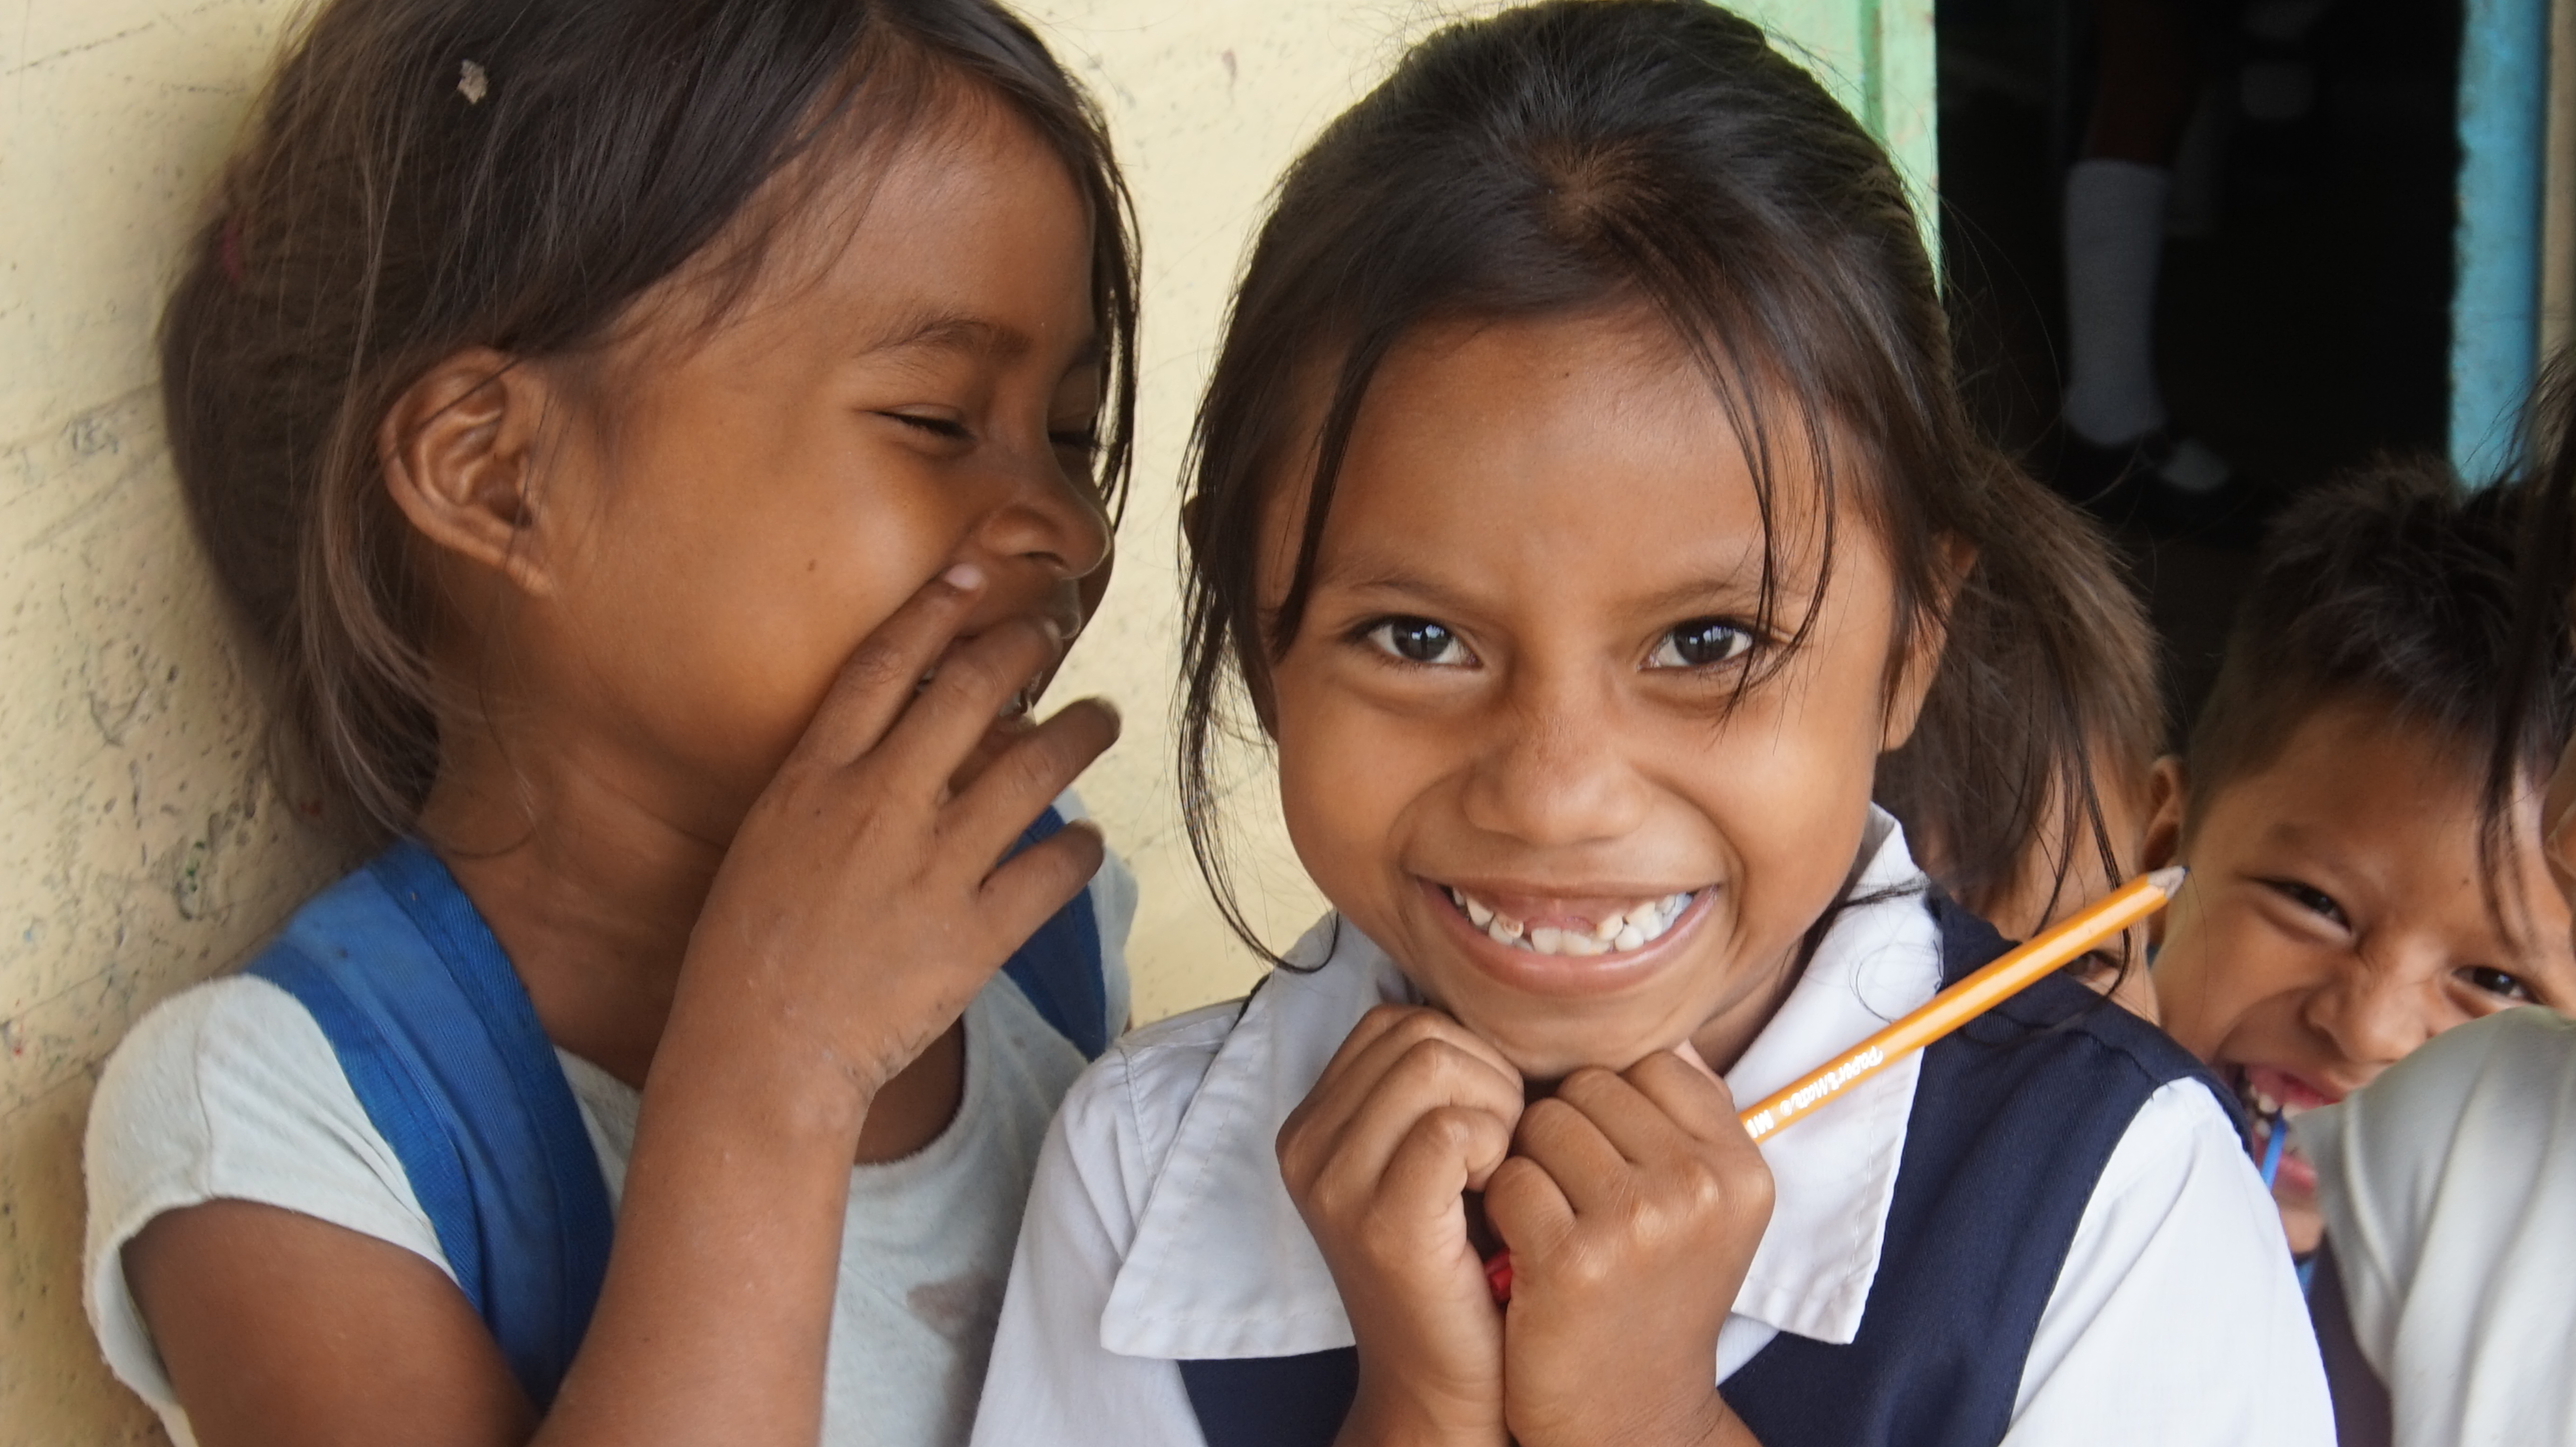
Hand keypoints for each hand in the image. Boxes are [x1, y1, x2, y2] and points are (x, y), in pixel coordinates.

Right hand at [674, 563, 1119, 1120]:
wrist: (758, 1054)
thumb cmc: (745, 954)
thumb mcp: (768, 844)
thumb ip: (827, 790)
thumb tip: (889, 751)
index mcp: (814, 778)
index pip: (883, 665)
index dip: (935, 608)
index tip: (973, 572)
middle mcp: (878, 806)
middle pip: (970, 692)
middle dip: (1023, 646)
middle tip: (1054, 629)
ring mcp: (932, 867)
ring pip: (1034, 768)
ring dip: (1080, 732)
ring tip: (1101, 719)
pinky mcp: (975, 934)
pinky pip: (1053, 871)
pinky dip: (1081, 849)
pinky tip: (1089, 841)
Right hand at [1279, 1006, 1523, 1446]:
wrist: (1444, 1387)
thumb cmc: (1462, 1265)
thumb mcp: (1428, 1161)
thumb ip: (1432, 1089)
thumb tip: (1488, 1007)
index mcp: (1312, 1124)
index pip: (1394, 1020)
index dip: (1463, 1051)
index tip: (1487, 1118)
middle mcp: (1306, 1146)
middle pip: (1416, 1031)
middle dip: (1485, 1072)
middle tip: (1504, 1143)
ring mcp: (1335, 1185)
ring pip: (1434, 1064)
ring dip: (1495, 1104)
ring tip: (1499, 1164)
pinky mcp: (1381, 1224)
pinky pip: (1450, 1128)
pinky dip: (1493, 1144)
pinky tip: (1496, 1188)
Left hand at [1485, 1049, 1773, 1446]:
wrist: (1627, 1414)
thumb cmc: (1652, 1293)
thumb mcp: (1703, 1207)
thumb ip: (1689, 1116)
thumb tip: (1655, 1028)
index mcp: (1741, 1168)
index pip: (1651, 1061)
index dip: (1610, 1102)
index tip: (1611, 1156)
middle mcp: (1700, 1189)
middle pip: (1588, 1085)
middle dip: (1565, 1131)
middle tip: (1576, 1197)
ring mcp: (1638, 1223)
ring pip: (1541, 1124)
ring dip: (1530, 1166)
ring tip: (1554, 1221)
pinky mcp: (1572, 1260)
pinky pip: (1509, 1178)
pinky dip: (1503, 1209)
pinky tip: (1526, 1251)